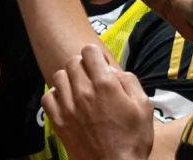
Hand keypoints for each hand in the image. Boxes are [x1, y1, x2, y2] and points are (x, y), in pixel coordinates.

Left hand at [43, 45, 153, 159]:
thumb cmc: (132, 140)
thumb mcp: (144, 106)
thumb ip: (129, 81)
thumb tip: (115, 71)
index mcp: (104, 85)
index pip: (89, 51)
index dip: (96, 55)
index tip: (101, 66)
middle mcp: (83, 92)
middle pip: (73, 62)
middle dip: (84, 66)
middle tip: (92, 79)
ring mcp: (67, 106)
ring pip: (59, 76)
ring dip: (70, 79)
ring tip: (80, 90)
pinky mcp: (58, 121)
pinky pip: (48, 97)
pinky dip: (56, 95)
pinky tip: (67, 102)